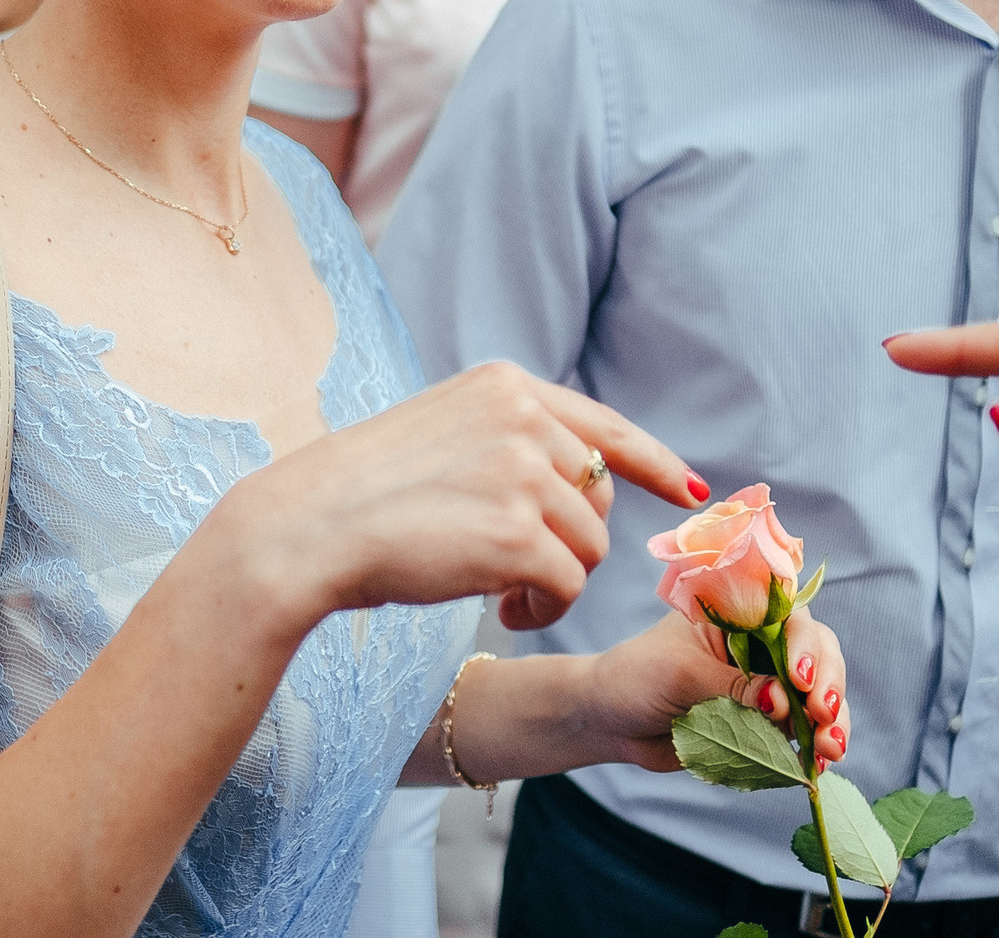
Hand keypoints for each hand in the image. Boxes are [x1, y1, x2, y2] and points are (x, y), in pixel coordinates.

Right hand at [211, 361, 707, 637]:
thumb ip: (510, 439)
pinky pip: (568, 584)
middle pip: (595, 499)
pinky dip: (543, 607)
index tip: (689, 491)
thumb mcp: (445, 432)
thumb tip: (586, 479)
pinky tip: (501, 611)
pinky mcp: (516, 534)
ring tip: (499, 592)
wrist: (310, 526)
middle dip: (568, 543)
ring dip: (553, 581)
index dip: (652, 462)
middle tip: (515, 572)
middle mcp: (521, 418)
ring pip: (588, 547)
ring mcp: (521, 474)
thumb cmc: (366, 492)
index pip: (603, 425)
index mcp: (503, 386)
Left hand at [588, 605, 849, 773]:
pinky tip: (820, 763)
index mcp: (739, 614)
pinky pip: (802, 730)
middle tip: (823, 716)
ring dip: (832, 721)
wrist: (610, 720)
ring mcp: (766, 684)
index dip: (805, 646)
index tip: (799, 678)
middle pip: (816, 653)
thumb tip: (782, 702)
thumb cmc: (636, 678)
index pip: (789, 618)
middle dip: (827, 683)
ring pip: (818, 694)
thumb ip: (732, 687)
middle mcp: (759, 644)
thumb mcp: (680, 674)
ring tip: (831, 749)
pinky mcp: (765, 722)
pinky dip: (816, 744)